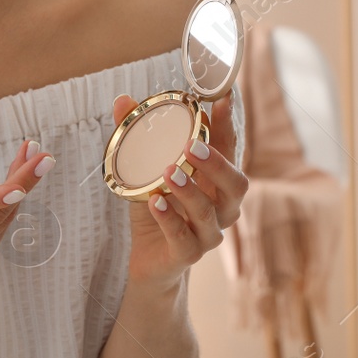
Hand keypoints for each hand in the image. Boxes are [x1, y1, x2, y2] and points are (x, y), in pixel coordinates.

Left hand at [111, 92, 245, 288]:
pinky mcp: (187, 255)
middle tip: (191, 146)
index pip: (230, 149)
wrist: (149, 259)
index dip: (229, 125)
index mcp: (217, 182)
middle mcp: (221, 207)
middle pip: (235, 186)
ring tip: (168, 172)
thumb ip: (137, 136)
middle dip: (217, 164)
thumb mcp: (145, 169)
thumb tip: (122, 100)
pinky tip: (154, 202)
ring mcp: (208, 233)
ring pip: (208, 213)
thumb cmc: (156, 208)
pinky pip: (183, 239)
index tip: (223, 98)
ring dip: (189, 191)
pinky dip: (168, 220)